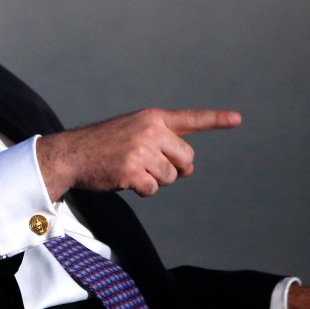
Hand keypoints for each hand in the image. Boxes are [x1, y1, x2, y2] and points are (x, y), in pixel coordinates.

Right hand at [36, 108, 241, 200]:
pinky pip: (152, 189)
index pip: (190, 118)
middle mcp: (150, 131)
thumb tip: (188, 168)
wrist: (71, 154)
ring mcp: (141, 151)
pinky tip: (124, 179)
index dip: (216, 119)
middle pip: (185, 158)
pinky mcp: (132, 171)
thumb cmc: (103, 145)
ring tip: (131, 169)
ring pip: (170, 177)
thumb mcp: (134, 130)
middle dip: (173, 167)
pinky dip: (141, 190)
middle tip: (148, 164)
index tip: (237, 118)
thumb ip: (163, 141)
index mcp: (152, 118)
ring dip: (154, 180)